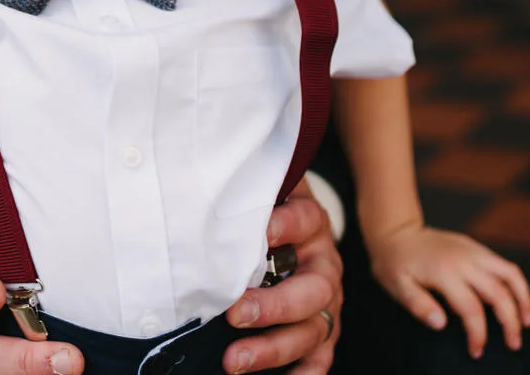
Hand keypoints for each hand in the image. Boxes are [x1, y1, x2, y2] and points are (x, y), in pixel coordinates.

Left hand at [223, 185, 342, 374]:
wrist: (300, 226)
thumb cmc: (266, 210)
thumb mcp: (262, 191)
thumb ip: (243, 186)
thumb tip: (202, 175)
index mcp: (310, 223)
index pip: (303, 220)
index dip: (283, 226)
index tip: (258, 234)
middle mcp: (323, 264)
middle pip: (312, 288)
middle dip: (274, 306)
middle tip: (235, 313)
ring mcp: (327, 301)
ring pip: (312, 329)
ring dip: (274, 347)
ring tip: (234, 360)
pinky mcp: (324, 328)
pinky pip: (320, 356)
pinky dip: (304, 372)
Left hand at [367, 224, 529, 358]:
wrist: (395, 231)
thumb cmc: (393, 263)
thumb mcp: (395, 286)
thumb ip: (417, 305)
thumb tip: (440, 324)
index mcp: (444, 272)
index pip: (471, 309)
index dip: (477, 334)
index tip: (476, 352)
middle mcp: (464, 260)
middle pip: (498, 294)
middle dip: (509, 323)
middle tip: (513, 345)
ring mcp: (473, 251)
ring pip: (510, 275)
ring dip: (523, 300)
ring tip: (526, 324)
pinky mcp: (476, 247)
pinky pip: (505, 265)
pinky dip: (517, 284)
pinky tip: (518, 301)